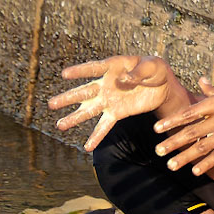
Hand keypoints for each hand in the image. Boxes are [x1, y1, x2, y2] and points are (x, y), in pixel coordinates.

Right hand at [50, 57, 184, 151]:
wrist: (162, 85)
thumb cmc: (154, 69)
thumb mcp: (151, 65)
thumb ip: (138, 72)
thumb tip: (125, 80)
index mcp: (112, 67)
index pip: (92, 69)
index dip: (79, 71)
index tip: (64, 74)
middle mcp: (105, 84)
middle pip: (83, 92)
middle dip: (67, 98)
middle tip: (50, 105)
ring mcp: (109, 100)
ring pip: (88, 110)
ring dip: (74, 118)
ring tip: (59, 126)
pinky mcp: (117, 113)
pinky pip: (104, 126)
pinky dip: (96, 137)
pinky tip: (87, 147)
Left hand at [153, 79, 213, 176]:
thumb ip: (212, 89)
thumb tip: (200, 81)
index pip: (187, 114)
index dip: (171, 122)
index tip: (157, 129)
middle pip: (190, 134)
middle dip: (172, 144)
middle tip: (158, 152)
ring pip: (201, 148)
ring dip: (184, 158)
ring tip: (171, 165)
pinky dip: (206, 165)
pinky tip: (195, 172)